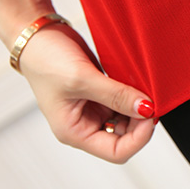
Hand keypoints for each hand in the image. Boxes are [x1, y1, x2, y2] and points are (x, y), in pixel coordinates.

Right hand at [18, 23, 155, 163]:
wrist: (38, 36)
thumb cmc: (45, 60)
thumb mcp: (82, 79)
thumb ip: (116, 96)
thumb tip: (145, 109)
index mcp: (74, 132)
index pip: (116, 152)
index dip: (138, 138)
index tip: (150, 115)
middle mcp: (84, 126)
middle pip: (125, 138)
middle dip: (140, 122)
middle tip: (151, 100)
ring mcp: (93, 111)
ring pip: (127, 120)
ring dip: (138, 108)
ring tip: (144, 90)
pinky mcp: (100, 95)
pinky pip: (123, 103)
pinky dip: (133, 96)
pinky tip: (138, 84)